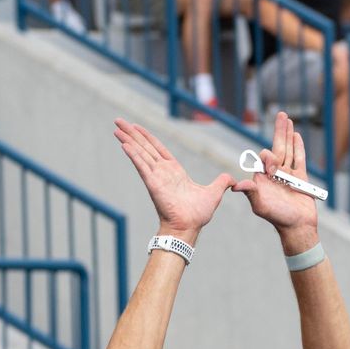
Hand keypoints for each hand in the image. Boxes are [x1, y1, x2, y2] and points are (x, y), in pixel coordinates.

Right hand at [114, 117, 233, 236]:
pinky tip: (124, 144)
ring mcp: (156, 176)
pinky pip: (141, 166)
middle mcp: (162, 171)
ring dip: (128, 140)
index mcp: (174, 171)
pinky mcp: (153, 183)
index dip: (147, 137)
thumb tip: (232, 179)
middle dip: (132, 133)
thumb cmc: (197, 214)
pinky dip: (133, 155)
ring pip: (140, 153)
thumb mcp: (214, 193)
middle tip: (118, 121)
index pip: (158, 148)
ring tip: (116, 128)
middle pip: (144, 146)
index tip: (136, 127)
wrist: (189, 227)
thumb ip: (221, 182)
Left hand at [234, 111, 318, 234]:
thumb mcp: (260, 205)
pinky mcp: (301, 178)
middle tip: (281, 114)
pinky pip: (300, 159)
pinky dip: (299, 147)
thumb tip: (236, 185)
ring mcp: (288, 174)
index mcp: (263, 178)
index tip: (273, 171)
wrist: (297, 226)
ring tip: (288, 119)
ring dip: (289, 134)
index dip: (268, 158)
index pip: (264, 158)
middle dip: (279, 131)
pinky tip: (297, 135)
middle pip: (277, 147)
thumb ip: (251, 192)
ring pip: (289, 150)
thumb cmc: (277, 217)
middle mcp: (275, 174)